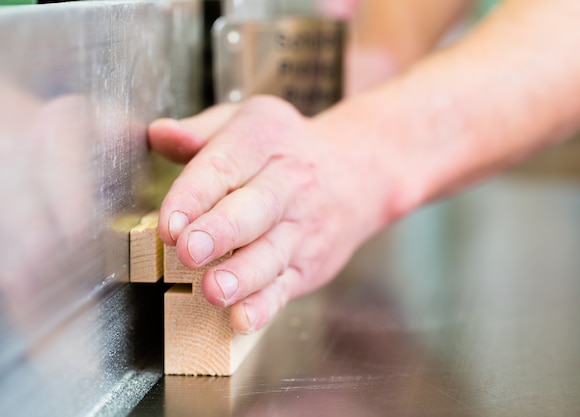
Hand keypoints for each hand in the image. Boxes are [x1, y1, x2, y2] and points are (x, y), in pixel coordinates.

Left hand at [149, 96, 383, 332]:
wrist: (359, 172)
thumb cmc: (286, 149)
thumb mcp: (249, 122)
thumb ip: (200, 132)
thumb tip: (161, 134)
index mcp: (263, 142)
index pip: (224, 166)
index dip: (194, 195)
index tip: (169, 221)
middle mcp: (287, 184)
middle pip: (254, 209)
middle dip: (221, 231)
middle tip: (190, 249)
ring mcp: (301, 228)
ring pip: (271, 253)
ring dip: (242, 275)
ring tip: (214, 289)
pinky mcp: (309, 264)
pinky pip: (286, 286)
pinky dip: (265, 305)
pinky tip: (242, 318)